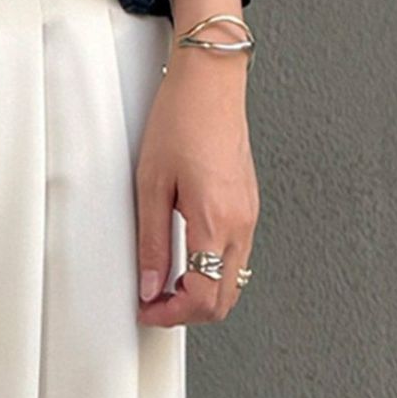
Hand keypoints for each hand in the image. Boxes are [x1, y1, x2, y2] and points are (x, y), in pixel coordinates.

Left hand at [135, 42, 257, 326]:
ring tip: (165, 280)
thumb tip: (149, 284)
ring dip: (201, 291)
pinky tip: (186, 254)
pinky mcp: (249, 205)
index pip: (203, 298)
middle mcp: (241, 224)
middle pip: (224, 299)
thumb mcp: (151, 182)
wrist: (210, 83)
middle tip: (153, 301)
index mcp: (217, 221)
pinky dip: (213, 268)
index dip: (171, 314)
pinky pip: (236, 255)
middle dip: (187, 311)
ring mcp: (250, 215)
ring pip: (233, 280)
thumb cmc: (181, 118)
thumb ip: (152, 240)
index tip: (147, 309)